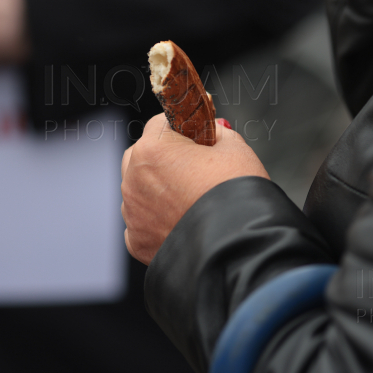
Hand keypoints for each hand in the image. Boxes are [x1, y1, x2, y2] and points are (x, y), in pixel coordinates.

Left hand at [121, 115, 268, 264]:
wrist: (240, 248)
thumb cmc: (238, 194)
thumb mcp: (236, 149)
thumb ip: (218, 132)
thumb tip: (212, 130)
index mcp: (152, 149)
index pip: (160, 124)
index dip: (183, 130)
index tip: (198, 141)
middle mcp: (134, 179)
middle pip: (142, 156)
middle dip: (164, 158)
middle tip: (194, 169)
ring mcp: (132, 213)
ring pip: (139, 190)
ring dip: (157, 190)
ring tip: (191, 200)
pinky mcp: (137, 241)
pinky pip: (142, 222)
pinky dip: (157, 221)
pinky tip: (182, 222)